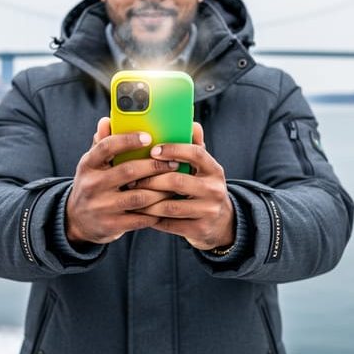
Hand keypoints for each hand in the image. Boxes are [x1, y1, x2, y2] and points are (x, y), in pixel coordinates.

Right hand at [66, 117, 179, 245]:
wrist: (77, 220)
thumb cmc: (93, 184)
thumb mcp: (92, 164)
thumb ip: (102, 143)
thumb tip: (107, 120)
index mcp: (88, 164)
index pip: (107, 147)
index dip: (128, 140)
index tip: (149, 137)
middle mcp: (92, 184)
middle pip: (128, 171)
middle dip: (155, 166)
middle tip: (173, 162)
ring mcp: (101, 207)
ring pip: (139, 197)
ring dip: (161, 190)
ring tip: (175, 183)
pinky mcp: (111, 225)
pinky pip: (140, 218)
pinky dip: (156, 211)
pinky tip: (167, 204)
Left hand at [130, 123, 234, 250]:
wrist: (221, 223)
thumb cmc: (203, 188)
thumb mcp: (203, 169)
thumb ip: (195, 147)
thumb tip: (192, 123)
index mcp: (214, 170)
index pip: (196, 153)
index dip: (173, 149)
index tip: (153, 150)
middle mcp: (214, 189)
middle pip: (177, 181)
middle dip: (151, 179)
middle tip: (132, 179)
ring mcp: (208, 211)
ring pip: (170, 205)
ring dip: (147, 201)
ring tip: (132, 196)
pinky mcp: (200, 229)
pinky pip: (169, 223)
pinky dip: (152, 218)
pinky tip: (140, 212)